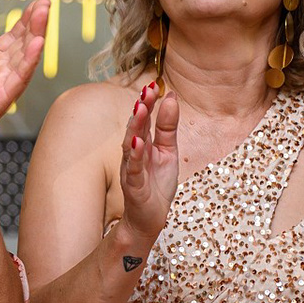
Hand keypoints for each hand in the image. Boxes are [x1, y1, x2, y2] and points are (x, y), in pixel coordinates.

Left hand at [0, 0, 48, 151]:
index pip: (13, 37)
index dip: (25, 20)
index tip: (37, 3)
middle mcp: (0, 71)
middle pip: (23, 43)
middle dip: (35, 23)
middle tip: (45, 3)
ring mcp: (2, 85)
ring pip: (24, 57)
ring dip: (36, 36)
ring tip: (43, 15)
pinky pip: (17, 79)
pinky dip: (28, 62)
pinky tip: (36, 45)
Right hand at [118, 81, 179, 244]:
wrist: (149, 218)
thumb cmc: (156, 185)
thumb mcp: (168, 152)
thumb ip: (167, 128)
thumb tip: (172, 98)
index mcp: (144, 144)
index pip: (145, 119)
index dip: (148, 102)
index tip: (154, 84)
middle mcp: (134, 154)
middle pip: (136, 127)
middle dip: (141, 109)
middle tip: (148, 90)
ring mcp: (131, 169)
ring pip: (131, 144)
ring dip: (136, 126)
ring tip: (141, 109)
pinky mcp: (134, 186)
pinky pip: (133, 169)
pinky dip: (135, 156)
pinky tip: (138, 143)